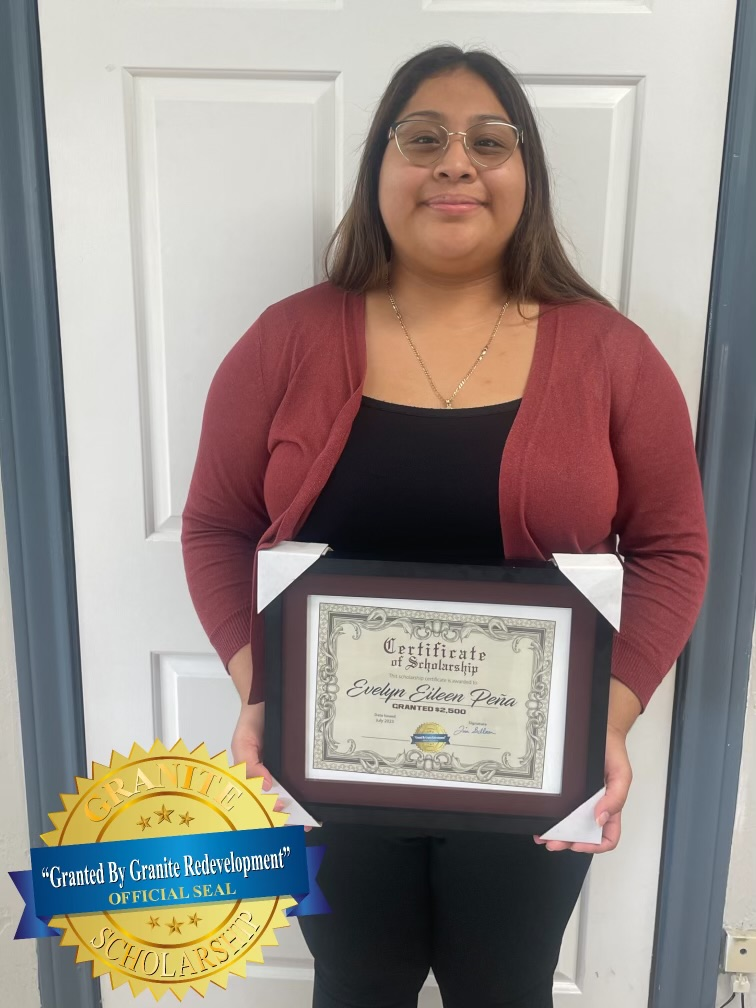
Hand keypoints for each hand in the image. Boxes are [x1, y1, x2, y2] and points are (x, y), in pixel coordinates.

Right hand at [230, 702, 312, 830]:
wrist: (264, 701)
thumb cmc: (250, 724)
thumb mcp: (242, 743)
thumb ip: (248, 764)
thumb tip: (265, 785)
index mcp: (251, 778)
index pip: (258, 803)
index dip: (269, 812)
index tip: (283, 810)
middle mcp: (267, 778)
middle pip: (276, 805)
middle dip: (287, 818)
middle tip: (302, 824)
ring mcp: (281, 772)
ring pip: (289, 797)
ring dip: (299, 811)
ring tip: (311, 820)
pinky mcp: (293, 765)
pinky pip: (299, 782)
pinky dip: (306, 795)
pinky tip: (315, 803)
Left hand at [533, 723, 632, 853]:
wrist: (601, 731)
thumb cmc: (613, 753)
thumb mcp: (622, 776)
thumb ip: (615, 798)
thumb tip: (600, 819)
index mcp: (609, 808)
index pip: (606, 838)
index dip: (593, 846)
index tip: (578, 844)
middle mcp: (593, 807)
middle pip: (581, 835)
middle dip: (567, 842)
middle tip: (552, 842)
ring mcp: (579, 800)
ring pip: (567, 825)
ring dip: (555, 834)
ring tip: (542, 835)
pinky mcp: (567, 790)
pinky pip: (558, 807)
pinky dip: (549, 816)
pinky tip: (541, 818)